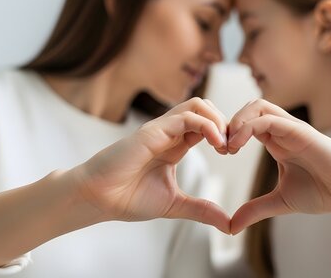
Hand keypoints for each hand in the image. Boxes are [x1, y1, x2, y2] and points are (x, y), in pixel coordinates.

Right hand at [70, 98, 230, 232]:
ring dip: (218, 120)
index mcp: (175, 144)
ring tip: (225, 144)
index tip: (232, 152)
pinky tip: (216, 143)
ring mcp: (161, 129)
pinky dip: (207, 125)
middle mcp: (170, 132)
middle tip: (232, 146)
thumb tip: (228, 224)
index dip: (224, 133)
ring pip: (198, 105)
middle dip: (225, 122)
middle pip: (205, 108)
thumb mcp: (175, 204)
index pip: (206, 125)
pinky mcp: (153, 131)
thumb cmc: (128, 198)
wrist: (98, 198)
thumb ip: (201, 209)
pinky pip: (186, 116)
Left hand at [227, 99, 330, 234]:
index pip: (247, 122)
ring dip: (237, 121)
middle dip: (229, 122)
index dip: (229, 133)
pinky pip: (269, 119)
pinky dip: (248, 127)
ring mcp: (292, 128)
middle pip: (250, 108)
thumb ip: (255, 209)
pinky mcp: (300, 131)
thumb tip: (231, 226)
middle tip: (219, 147)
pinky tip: (236, 146)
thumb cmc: (321, 192)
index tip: (218, 152)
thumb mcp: (280, 201)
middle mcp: (283, 130)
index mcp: (277, 141)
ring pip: (258, 106)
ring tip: (227, 145)